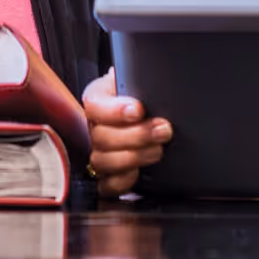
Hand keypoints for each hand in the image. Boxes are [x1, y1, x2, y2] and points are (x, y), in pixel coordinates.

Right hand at [83, 68, 170, 197]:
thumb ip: (142, 79)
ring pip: (102, 161)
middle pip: (101, 137)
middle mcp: (96, 127)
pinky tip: (140, 170)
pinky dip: (124, 180)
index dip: (115, 111)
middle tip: (163, 129)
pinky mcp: (108, 175)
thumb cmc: (146, 96)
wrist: (153, 114)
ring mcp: (100, 152)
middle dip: (136, 135)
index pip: (94, 105)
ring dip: (134, 157)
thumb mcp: (143, 82)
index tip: (138, 109)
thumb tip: (149, 73)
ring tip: (158, 149)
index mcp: (99, 99)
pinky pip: (107, 185)